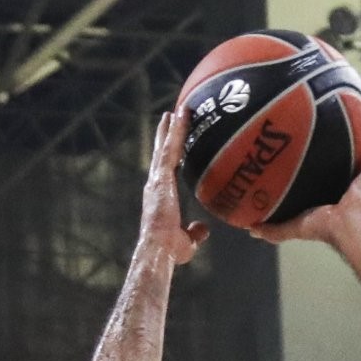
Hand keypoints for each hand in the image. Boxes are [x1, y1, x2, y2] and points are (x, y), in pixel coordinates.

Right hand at [136, 111, 207, 267]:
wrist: (159, 248)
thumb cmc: (169, 250)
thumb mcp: (187, 241)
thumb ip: (195, 232)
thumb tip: (204, 230)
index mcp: (160, 196)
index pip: (167, 170)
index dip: (170, 154)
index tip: (174, 141)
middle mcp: (155, 184)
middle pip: (162, 153)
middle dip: (166, 134)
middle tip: (170, 116)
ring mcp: (157, 179)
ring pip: (166, 147)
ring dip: (172, 127)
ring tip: (178, 109)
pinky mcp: (161, 177)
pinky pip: (170, 149)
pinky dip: (175, 131)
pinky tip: (180, 116)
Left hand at [252, 133, 360, 250]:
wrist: (350, 226)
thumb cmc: (325, 228)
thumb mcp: (294, 227)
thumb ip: (274, 228)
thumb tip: (249, 229)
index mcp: (333, 198)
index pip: (325, 180)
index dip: (319, 168)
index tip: (309, 151)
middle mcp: (350, 187)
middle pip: (345, 161)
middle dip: (341, 147)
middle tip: (332, 127)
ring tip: (356, 114)